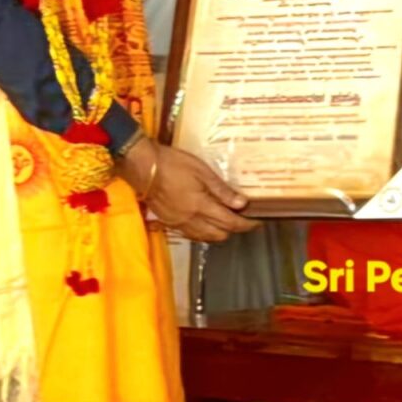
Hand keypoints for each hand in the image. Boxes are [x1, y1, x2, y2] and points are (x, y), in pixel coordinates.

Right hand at [118, 137, 257, 242]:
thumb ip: (221, 190)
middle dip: (235, 229)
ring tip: (228, 220)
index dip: (246, 224)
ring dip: (220, 232)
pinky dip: (204, 232)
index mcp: (201, 206)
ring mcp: (179, 224)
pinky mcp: (170, 223)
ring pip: (206, 238)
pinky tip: (207, 222)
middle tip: (244, 219)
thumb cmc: (173, 164)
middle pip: (220, 235)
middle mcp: (191, 220)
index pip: (230, 223)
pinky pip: (193, 235)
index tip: (257, 221)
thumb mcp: (201, 171)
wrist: (144, 168)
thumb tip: (242, 204)